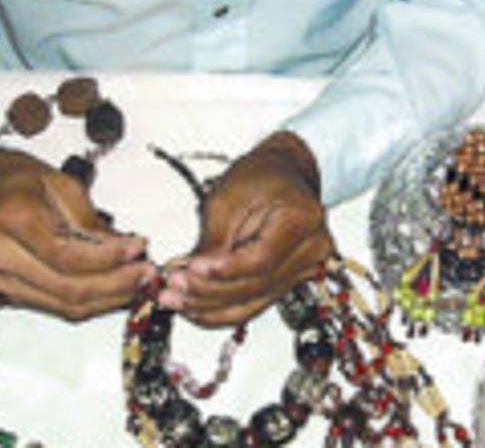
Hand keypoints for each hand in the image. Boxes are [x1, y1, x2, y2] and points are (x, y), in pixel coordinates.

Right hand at [0, 148, 154, 320]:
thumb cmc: (17, 180)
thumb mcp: (61, 184)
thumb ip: (91, 221)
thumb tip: (127, 248)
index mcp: (12, 219)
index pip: (66, 255)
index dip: (108, 259)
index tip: (138, 248)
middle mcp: (2, 256)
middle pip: (68, 288)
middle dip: (116, 284)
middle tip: (146, 271)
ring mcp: (3, 280)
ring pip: (66, 305)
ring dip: (109, 299)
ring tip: (138, 282)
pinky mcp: (11, 293)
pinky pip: (58, 307)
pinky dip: (92, 303)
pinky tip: (115, 288)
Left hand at [161, 132, 333, 326]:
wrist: (282, 174)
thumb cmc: (260, 176)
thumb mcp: (228, 197)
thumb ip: (213, 238)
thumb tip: (192, 273)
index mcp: (302, 220)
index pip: (261, 260)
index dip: (224, 271)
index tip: (191, 270)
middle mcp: (311, 250)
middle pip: (256, 286)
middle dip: (209, 292)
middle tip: (173, 288)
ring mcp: (304, 269)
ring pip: (253, 302)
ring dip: (211, 307)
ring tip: (176, 301)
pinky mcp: (288, 281)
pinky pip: (254, 304)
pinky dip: (223, 310)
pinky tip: (196, 309)